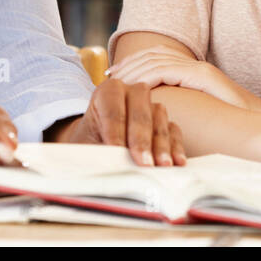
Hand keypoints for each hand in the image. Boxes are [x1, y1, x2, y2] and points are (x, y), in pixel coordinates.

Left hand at [54, 78, 186, 166]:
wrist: (96, 145)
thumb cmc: (88, 143)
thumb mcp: (83, 147)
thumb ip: (93, 153)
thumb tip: (103, 167)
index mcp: (106, 93)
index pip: (112, 108)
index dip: (114, 129)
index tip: (116, 150)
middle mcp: (131, 93)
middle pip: (140, 110)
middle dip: (141, 138)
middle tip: (142, 162)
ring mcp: (150, 106)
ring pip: (159, 118)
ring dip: (161, 143)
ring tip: (162, 166)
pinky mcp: (164, 122)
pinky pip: (173, 130)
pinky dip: (176, 146)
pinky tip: (177, 162)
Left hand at [108, 47, 260, 111]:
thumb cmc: (233, 124)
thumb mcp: (202, 112)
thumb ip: (184, 107)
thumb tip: (161, 115)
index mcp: (194, 71)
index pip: (158, 58)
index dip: (136, 64)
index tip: (117, 76)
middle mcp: (195, 65)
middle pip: (153, 55)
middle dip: (129, 65)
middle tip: (109, 76)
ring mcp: (199, 69)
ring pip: (156, 61)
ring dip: (133, 70)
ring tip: (116, 81)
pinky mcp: (202, 76)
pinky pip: (166, 70)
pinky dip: (147, 76)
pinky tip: (135, 86)